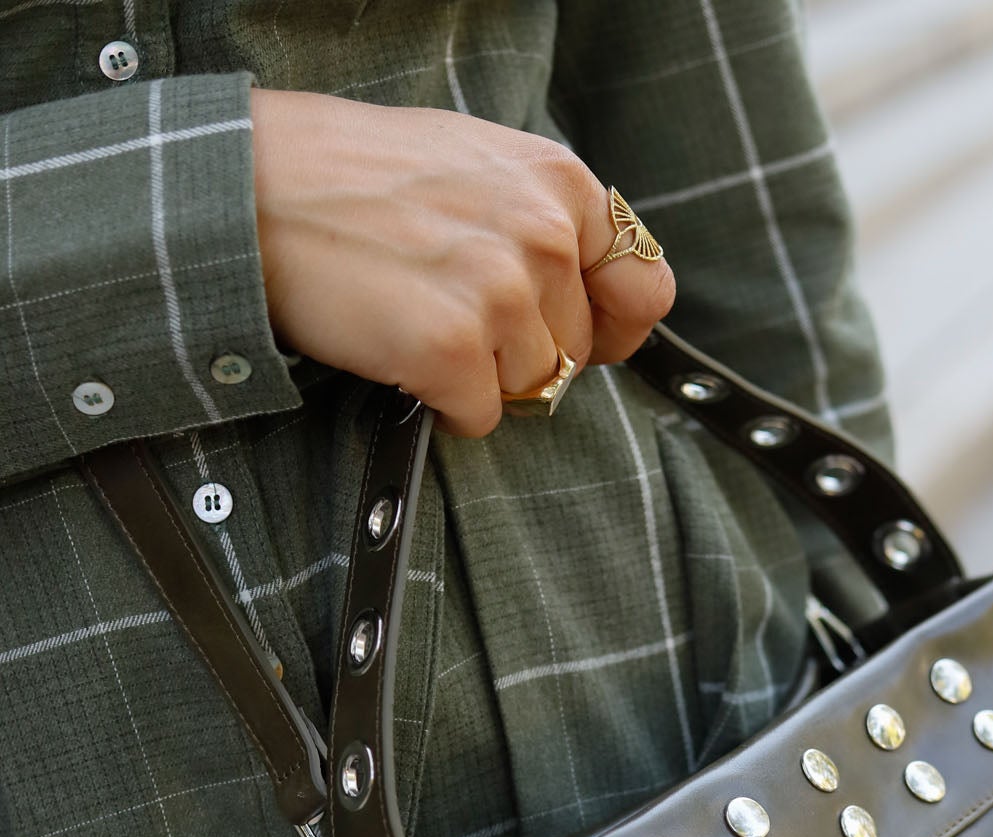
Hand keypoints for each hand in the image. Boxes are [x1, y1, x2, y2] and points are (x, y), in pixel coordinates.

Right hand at [250, 89, 675, 434]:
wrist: (252, 185)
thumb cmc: (353, 175)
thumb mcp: (477, 164)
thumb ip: (543, 220)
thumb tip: (593, 296)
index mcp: (559, 184)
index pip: (643, 288)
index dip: (609, 326)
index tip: (574, 335)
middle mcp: (543, 236)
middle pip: (575, 351)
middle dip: (521, 350)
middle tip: (448, 310)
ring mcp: (499, 294)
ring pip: (529, 388)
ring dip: (477, 376)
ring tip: (415, 319)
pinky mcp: (451, 349)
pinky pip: (478, 418)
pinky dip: (440, 404)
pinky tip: (397, 352)